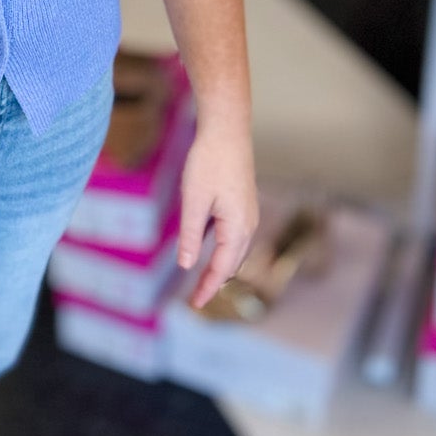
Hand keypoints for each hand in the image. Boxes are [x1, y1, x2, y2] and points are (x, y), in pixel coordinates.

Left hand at [176, 118, 257, 309]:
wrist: (227, 130)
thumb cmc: (209, 163)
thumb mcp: (194, 200)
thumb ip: (191, 235)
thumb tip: (187, 265)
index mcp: (238, 228)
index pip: (222, 269)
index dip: (207, 288)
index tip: (195, 306)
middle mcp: (249, 225)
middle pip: (232, 264)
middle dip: (215, 281)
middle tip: (195, 298)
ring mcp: (249, 214)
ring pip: (235, 251)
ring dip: (220, 266)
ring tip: (202, 279)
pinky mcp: (244, 204)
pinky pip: (234, 236)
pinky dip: (222, 249)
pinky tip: (208, 248)